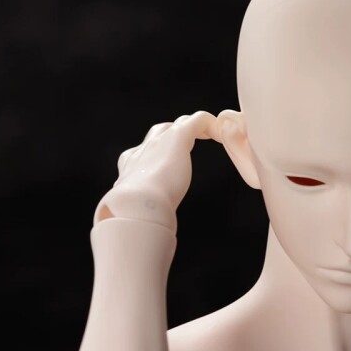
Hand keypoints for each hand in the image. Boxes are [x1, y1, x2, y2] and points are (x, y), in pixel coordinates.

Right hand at [94, 110, 223, 231]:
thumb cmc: (136, 215)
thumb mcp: (136, 211)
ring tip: (207, 134)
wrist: (136, 206)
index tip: (172, 162)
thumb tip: (146, 230)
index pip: (145, 151)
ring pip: (178, 123)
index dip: (160, 153)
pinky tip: (219, 131)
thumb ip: (143, 212)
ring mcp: (160, 141)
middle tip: (192, 142)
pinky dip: (209, 124)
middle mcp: (144, 149)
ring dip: (192, 127)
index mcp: (131, 166)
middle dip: (174, 134)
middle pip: (161, 131)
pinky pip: (198, 121)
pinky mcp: (178, 137)